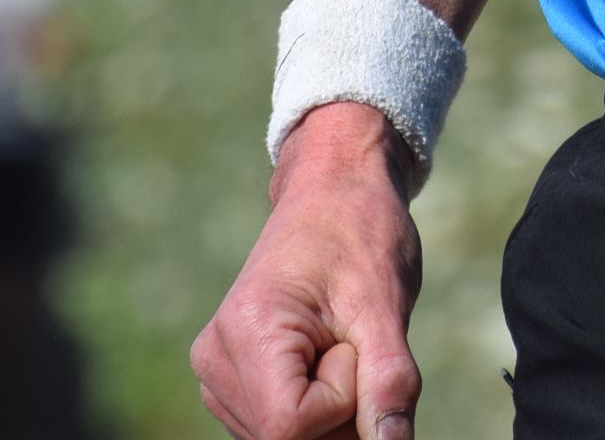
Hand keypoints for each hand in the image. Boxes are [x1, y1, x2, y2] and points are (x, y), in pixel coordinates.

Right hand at [191, 103, 425, 439]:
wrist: (334, 188)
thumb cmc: (361, 231)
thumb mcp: (384, 305)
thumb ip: (388, 385)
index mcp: (246, 331)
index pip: (290, 426)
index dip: (341, 400)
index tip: (354, 342)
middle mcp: (216, 358)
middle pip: (285, 437)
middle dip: (338, 408)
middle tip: (349, 340)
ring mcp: (217, 373)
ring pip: (284, 438)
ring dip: (330, 408)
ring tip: (334, 340)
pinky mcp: (230, 380)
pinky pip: (280, 426)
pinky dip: (317, 407)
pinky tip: (322, 355)